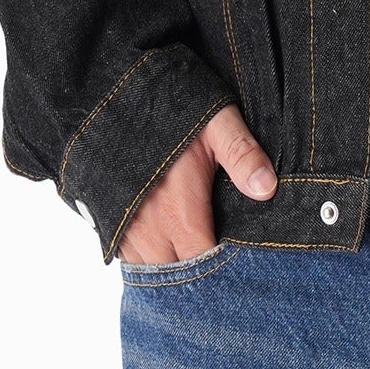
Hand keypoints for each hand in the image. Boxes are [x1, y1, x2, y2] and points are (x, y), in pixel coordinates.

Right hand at [116, 103, 276, 263]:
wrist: (102, 91)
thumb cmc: (164, 105)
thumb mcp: (214, 121)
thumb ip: (242, 155)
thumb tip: (267, 188)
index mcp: (179, 214)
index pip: (205, 265)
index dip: (224, 272)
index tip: (243, 266)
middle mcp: (147, 230)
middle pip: (178, 277)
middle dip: (200, 276)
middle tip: (224, 269)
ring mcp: (123, 227)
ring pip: (150, 270)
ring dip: (173, 269)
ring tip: (197, 260)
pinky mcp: (106, 220)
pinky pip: (129, 256)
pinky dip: (150, 258)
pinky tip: (168, 246)